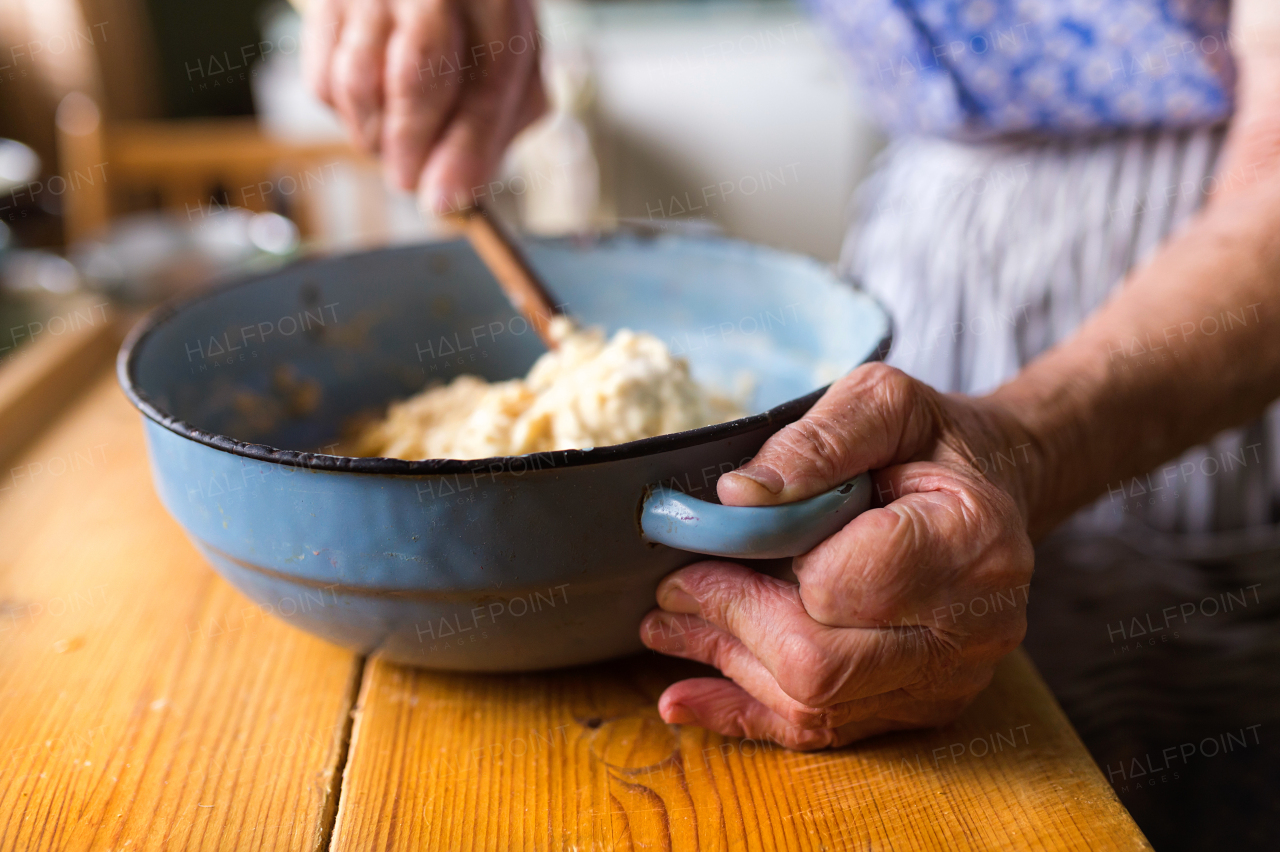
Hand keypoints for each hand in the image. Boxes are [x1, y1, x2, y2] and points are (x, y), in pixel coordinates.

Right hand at [303, 0, 547, 211]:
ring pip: (358, 83)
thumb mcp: (509, 63)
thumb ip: (495, 124)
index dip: (468, 147)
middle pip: (418, 75)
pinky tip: (371, 110)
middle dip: (413, 146)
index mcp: (496, 2)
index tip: (446, 199)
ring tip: (394, 142)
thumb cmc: (473, 26)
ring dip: (374, 136)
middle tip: (410, 181)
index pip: (488, 78)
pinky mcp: (325, 5)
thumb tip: (454, 194)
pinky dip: (345, 115)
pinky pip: (323, 82)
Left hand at [640, 363, 1036, 748]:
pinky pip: (825, 731)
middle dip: (729, 622)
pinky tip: (686, 699)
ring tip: (664, 627)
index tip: (713, 536)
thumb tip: (737, 496)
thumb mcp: (882, 403)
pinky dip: (746, 717)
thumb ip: (816, 441)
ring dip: (725, 666)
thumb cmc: (933, 442)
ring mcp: (950, 678)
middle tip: (669, 590)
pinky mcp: (923, 706)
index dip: (763, 563)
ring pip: (815, 706)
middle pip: (821, 663)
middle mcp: (974, 626)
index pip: (838, 583)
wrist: (993, 487)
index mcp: (971, 540)